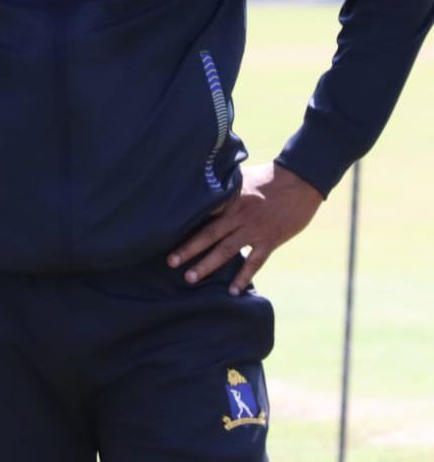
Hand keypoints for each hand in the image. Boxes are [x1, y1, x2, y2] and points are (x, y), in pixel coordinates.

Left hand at [168, 162, 323, 295]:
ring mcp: (254, 229)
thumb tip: (202, 187)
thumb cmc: (269, 176)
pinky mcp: (270, 240)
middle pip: (208, 234)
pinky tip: (233, 291)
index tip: (163, 232)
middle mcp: (238, 214)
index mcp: (229, 197)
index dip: (183, 223)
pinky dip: (243, 277)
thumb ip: (223, 186)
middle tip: (170, 262)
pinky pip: (254, 262)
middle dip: (188, 249)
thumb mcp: (241, 175)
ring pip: (226, 250)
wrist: (302, 180)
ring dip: (207, 265)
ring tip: (190, 277)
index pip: (201, 212)